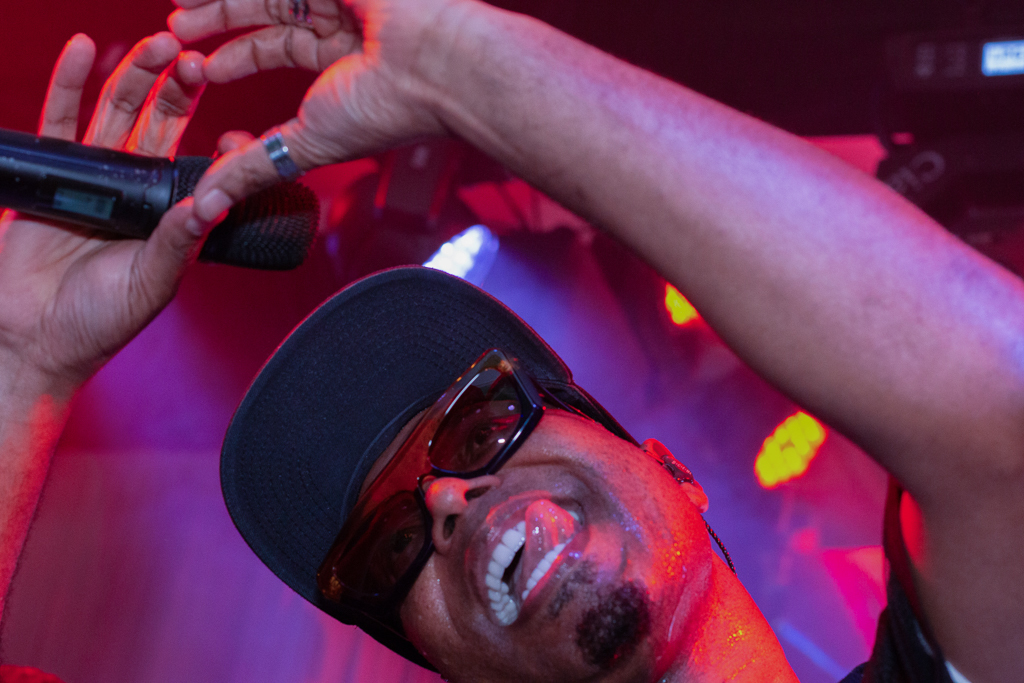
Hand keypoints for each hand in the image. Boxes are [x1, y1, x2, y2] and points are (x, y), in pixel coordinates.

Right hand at [0, 32, 213, 396]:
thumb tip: (211, 203)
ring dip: (136, 75)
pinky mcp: (53, 174)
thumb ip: (176, 243)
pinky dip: (69, 82)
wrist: (34, 337)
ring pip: (118, 113)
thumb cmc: (99, 321)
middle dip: (181, 90)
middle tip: (198, 60)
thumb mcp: (150, 284)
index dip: (218, 146)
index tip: (239, 132)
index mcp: (168, 215)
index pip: (198, 167)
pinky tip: (82, 49)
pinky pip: (60, 120)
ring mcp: (96, 177)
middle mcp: (137, 190)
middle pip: (162, 125)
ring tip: (158, 43)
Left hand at [168, 0, 465, 221]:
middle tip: (175, 34)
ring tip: (178, 6)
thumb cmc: (390, 109)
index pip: (276, 50)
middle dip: (216, 24)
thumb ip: (253, 167)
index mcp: (341, 63)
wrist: (438, 68)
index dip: (233, 60)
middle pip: (265, 13)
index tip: (201, 72)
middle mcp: (341, 25)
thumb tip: (207, 204)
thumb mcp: (305, 144)